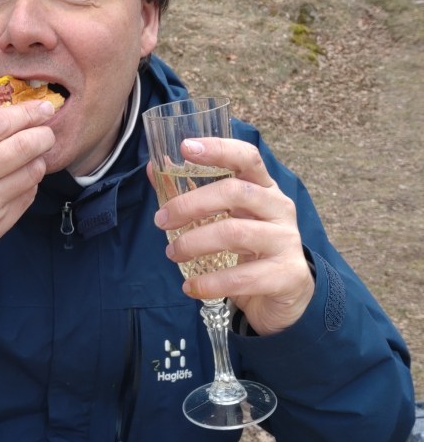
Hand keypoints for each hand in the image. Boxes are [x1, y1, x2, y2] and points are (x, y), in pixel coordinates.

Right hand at [0, 93, 55, 316]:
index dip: (26, 113)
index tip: (42, 107)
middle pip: (20, 146)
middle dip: (42, 135)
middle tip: (47, 131)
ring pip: (29, 173)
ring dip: (38, 160)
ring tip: (34, 155)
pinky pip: (25, 198)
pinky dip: (30, 185)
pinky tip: (22, 180)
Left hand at [150, 136, 314, 335]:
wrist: (287, 294)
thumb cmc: (251, 247)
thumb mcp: (227, 217)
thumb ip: (192, 194)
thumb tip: (154, 169)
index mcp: (264, 188)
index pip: (247, 157)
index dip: (218, 149)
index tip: (185, 147)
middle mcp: (279, 208)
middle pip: (235, 192)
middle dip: (190, 204)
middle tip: (161, 220)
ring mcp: (286, 241)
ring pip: (235, 233)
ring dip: (194, 243)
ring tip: (173, 254)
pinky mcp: (286, 275)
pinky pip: (242, 277)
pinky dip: (209, 282)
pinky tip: (190, 287)